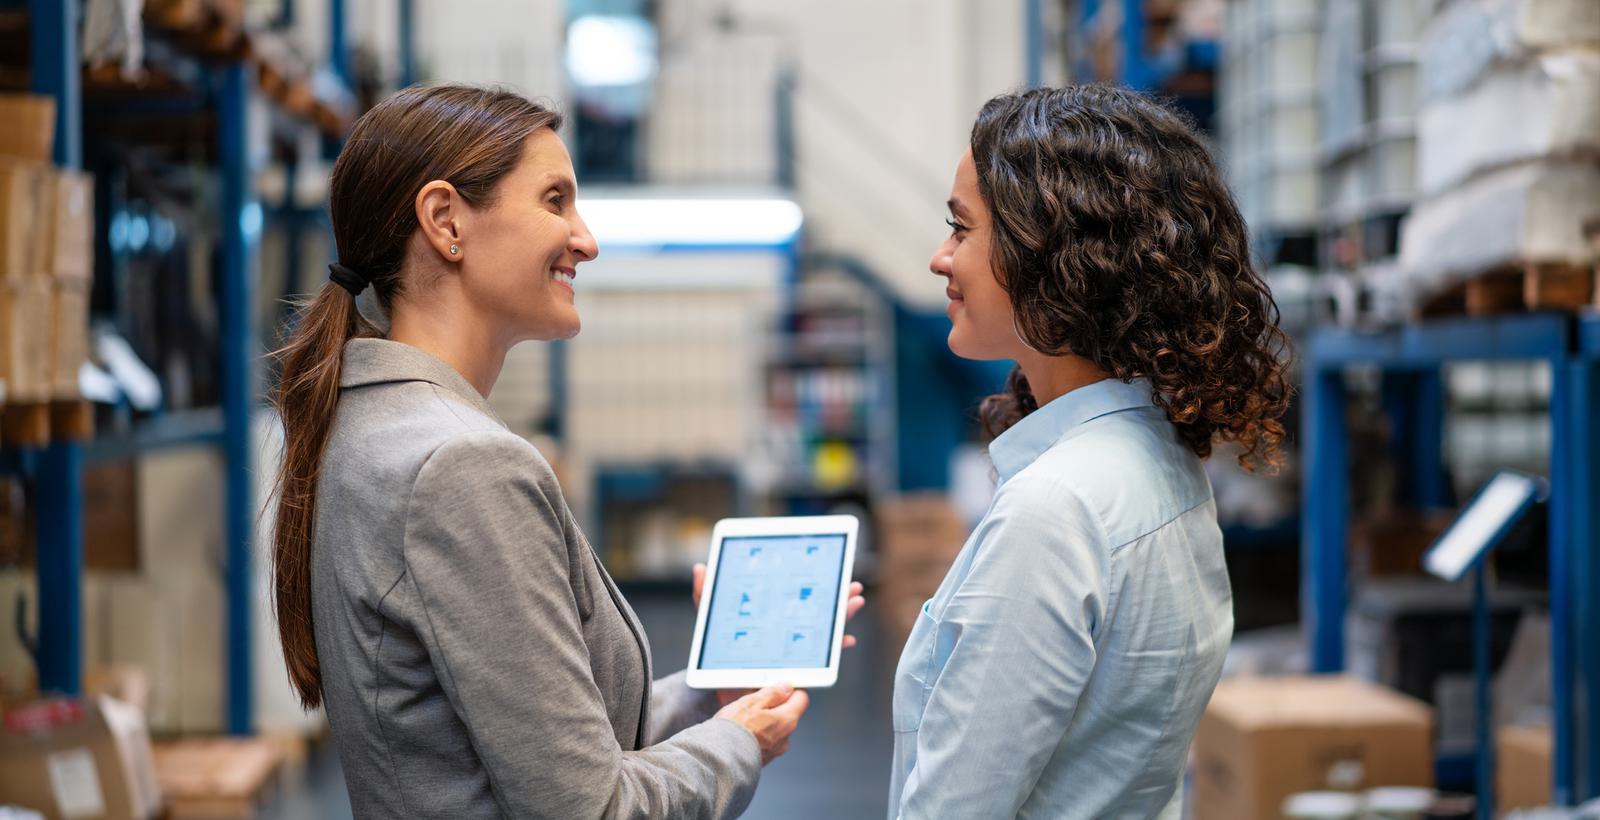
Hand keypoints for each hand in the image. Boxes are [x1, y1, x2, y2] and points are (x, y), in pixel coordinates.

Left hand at [693, 563, 866, 706]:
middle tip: (851, 587)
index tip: (831, 572)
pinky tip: (846, 641)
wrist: (717, 688)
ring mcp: (794, 651)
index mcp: (772, 616)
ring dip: (842, 617)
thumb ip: (706, 596)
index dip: (814, 585)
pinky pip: (822, 660)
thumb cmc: (717, 654)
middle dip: (837, 598)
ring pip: (824, 631)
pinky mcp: (796, 670)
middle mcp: (788, 632)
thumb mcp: (711, 622)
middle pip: (817, 611)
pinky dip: (835, 649)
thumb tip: (701, 567)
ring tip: (854, 603)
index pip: (797, 598)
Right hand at [715, 683, 809, 763]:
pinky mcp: (764, 759)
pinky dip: (759, 735)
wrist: (720, 759)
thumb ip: (772, 694)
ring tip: (745, 719)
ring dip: (765, 722)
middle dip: (775, 707)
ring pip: (776, 729)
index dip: (791, 691)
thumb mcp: (752, 702)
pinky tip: (744, 732)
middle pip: (788, 714)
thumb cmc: (734, 731)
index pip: (801, 699)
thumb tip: (785, 688)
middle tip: (756, 702)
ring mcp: (775, 750)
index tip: (780, 688)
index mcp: (786, 720)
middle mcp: (785, 737)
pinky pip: (767, 741)